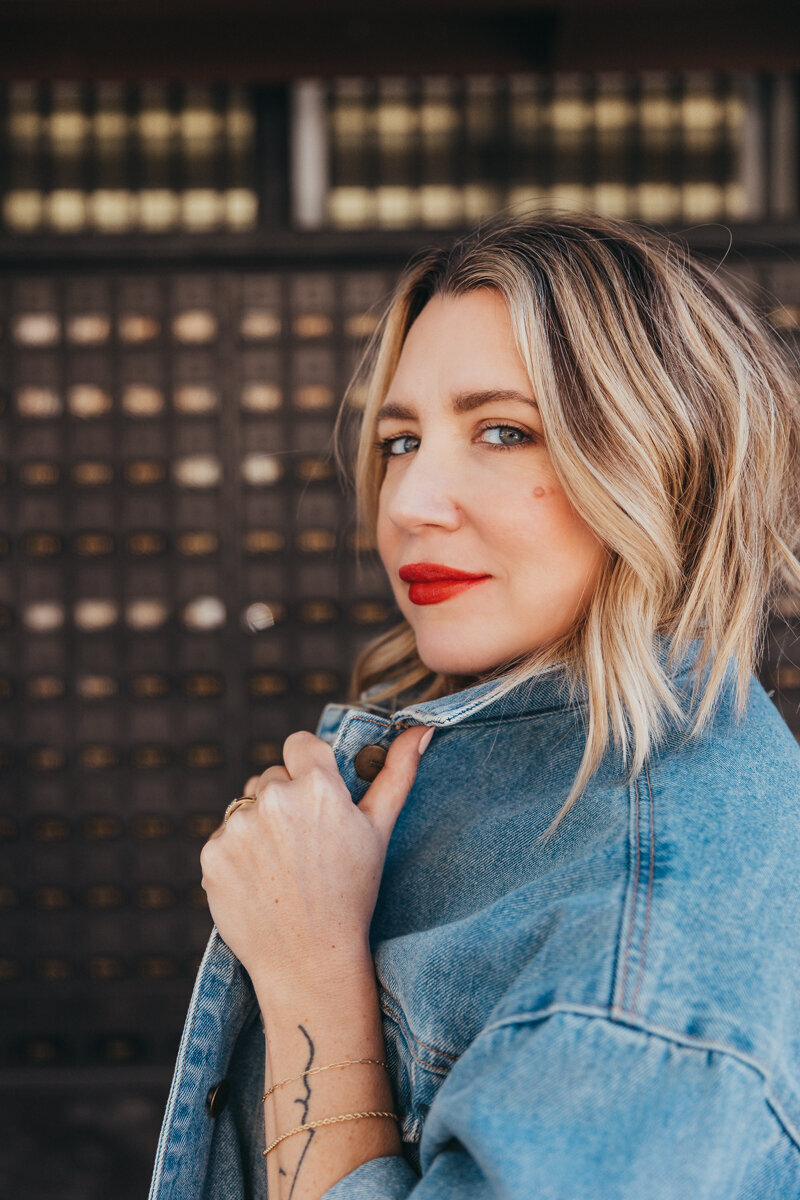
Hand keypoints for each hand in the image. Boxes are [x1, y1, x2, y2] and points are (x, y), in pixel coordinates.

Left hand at [200, 724, 433, 1005]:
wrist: (310, 960)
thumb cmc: (352, 893)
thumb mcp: (379, 830)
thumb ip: (397, 773)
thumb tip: (421, 729)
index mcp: (316, 785)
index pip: (300, 744)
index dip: (309, 767)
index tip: (317, 796)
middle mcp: (273, 798)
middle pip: (271, 776)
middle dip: (286, 800)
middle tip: (306, 845)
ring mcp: (238, 826)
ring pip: (246, 805)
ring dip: (259, 824)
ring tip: (283, 866)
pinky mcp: (212, 853)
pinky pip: (224, 837)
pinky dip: (237, 854)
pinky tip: (260, 881)